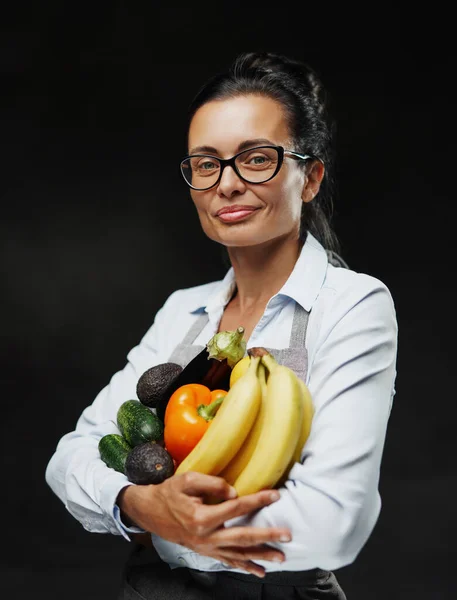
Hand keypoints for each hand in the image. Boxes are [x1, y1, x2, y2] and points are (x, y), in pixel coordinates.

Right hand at [117, 471, 290, 576]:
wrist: (150, 511)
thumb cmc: (169, 493)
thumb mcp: (187, 480)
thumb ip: (213, 483)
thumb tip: (235, 492)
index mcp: (202, 517)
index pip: (237, 508)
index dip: (258, 500)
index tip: (276, 495)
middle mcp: (206, 537)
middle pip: (243, 537)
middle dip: (267, 536)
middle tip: (287, 535)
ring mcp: (206, 547)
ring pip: (238, 554)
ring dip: (261, 556)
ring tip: (280, 557)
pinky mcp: (205, 551)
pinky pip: (228, 561)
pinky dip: (244, 566)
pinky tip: (259, 571)